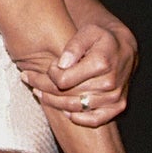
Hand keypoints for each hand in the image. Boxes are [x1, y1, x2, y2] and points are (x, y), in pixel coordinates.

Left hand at [21, 21, 137, 127]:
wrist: (123, 48)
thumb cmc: (101, 38)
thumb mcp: (88, 32)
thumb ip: (74, 46)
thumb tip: (62, 64)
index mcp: (101, 63)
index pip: (63, 80)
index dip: (50, 74)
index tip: (48, 65)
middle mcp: (109, 83)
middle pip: (66, 95)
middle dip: (43, 87)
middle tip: (28, 78)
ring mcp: (114, 97)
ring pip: (76, 108)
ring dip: (54, 103)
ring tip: (39, 92)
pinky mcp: (118, 107)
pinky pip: (95, 120)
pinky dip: (78, 119)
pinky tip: (64, 111)